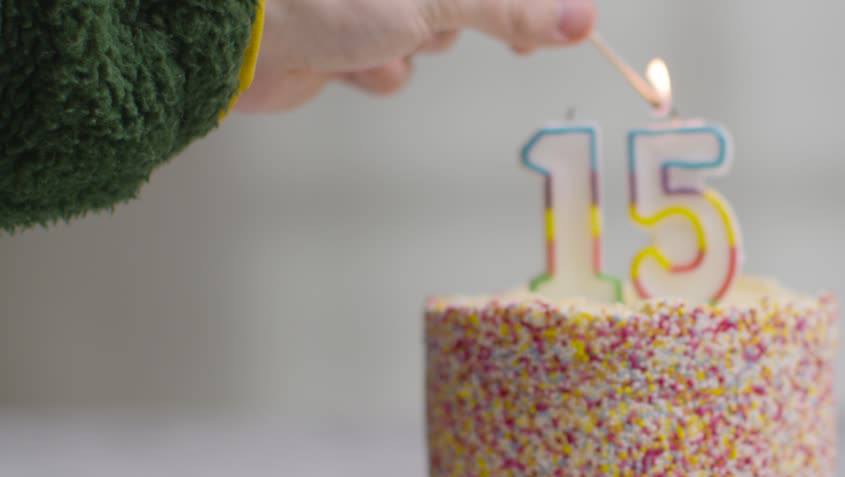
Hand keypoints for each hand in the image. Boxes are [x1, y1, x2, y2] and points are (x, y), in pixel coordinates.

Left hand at [235, 0, 595, 111]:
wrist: (231, 35)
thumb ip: (511, 5)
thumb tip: (582, 19)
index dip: (527, 0)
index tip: (554, 22)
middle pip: (464, 0)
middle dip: (451, 19)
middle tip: (425, 25)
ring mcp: (366, 0)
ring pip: (428, 35)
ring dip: (407, 49)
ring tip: (366, 38)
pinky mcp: (342, 36)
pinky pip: (388, 64)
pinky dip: (372, 70)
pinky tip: (341, 59)